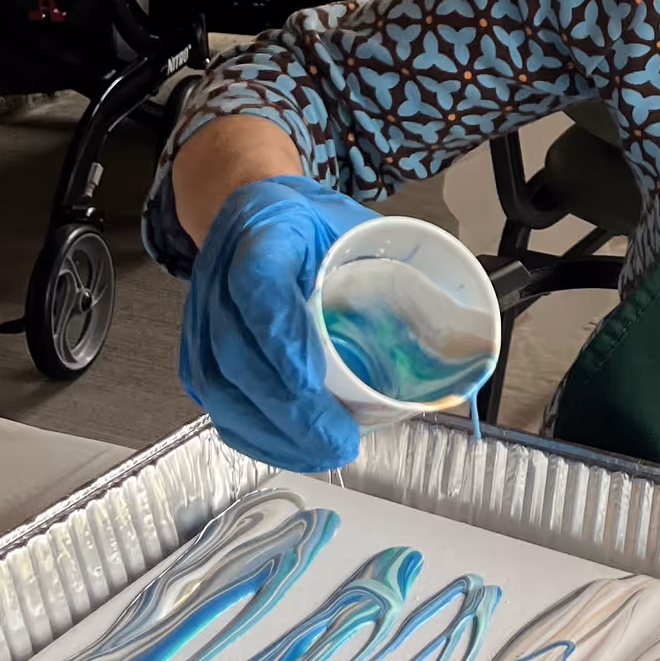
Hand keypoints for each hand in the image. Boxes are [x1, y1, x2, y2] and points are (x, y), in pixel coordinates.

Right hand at [179, 175, 375, 470]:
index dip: (281, 335)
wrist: (254, 208)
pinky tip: (286, 449)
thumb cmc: (311, 223)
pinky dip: (249, 432)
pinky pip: (211, 397)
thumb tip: (463, 337)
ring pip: (217, 381)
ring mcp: (202, 311)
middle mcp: (221, 270)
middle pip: (236, 347)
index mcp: (266, 228)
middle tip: (336, 440)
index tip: (315, 378)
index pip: (258, 281)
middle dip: (288, 407)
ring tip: (319, 453)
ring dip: (269, 429)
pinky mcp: (196, 345)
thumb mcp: (357, 223)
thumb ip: (396, 268)